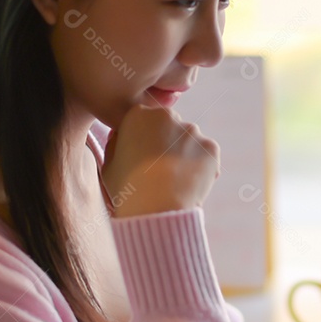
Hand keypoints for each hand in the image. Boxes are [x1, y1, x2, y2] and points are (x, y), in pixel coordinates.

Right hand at [102, 104, 219, 217]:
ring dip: (186, 156)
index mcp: (138, 114)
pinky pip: (207, 156)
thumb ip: (117, 143)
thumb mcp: (109, 163)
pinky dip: (203, 168)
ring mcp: (191, 131)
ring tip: (176, 182)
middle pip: (170, 128)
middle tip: (163, 171)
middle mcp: (166, 116)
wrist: (155, 207)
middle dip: (169, 144)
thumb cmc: (127, 189)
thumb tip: (123, 135)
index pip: (146, 122)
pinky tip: (190, 184)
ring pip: (190, 142)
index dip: (147, 141)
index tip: (146, 159)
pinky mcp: (211, 148)